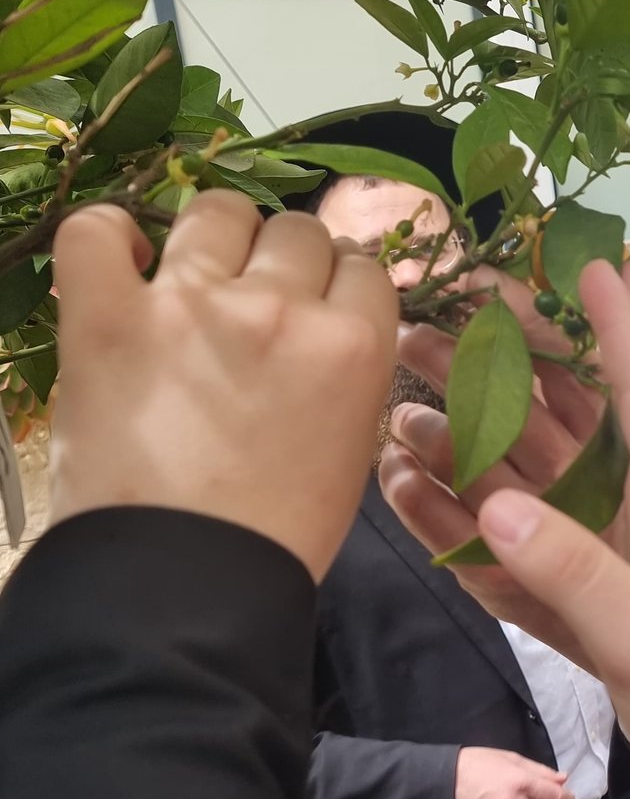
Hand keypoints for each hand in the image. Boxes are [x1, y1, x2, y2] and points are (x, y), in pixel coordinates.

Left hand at [50, 192, 395, 580]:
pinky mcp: (106, 316)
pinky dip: (106, 233)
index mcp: (352, 348)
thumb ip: (347, 375)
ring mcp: (189, 304)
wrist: (183, 586)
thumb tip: (323, 325)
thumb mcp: (350, 450)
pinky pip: (96, 232)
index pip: (365, 268)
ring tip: (200, 274)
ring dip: (219, 235)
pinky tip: (120, 259)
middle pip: (300, 234)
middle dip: (288, 263)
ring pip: (219, 212)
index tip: (322, 308)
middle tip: (263, 305)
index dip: (343, 286)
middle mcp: (279, 309)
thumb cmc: (278, 537)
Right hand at [382, 260, 629, 798]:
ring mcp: (604, 554)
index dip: (613, 316)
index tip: (583, 251)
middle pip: (562, 414)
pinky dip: (461, 523)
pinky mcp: (577, 600)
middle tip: (428, 315)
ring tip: (393, 404)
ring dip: (463, 439)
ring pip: (524, 475)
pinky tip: (407, 493)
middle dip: (500, 362)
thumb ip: (573, 571)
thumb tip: (497, 506)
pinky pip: (508, 546)